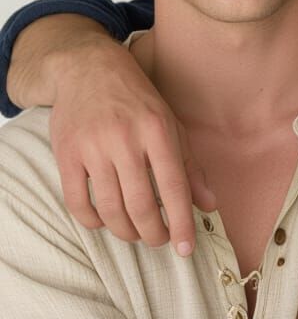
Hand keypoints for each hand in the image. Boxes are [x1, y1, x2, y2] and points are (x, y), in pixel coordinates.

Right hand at [49, 39, 215, 253]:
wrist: (87, 69)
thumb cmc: (136, 101)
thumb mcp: (171, 126)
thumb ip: (190, 167)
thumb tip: (209, 206)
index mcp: (157, 131)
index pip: (174, 188)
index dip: (181, 224)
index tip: (185, 249)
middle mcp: (124, 139)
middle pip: (141, 206)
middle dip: (153, 234)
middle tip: (159, 240)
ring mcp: (92, 147)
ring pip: (110, 209)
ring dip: (126, 232)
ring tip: (136, 234)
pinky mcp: (66, 153)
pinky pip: (77, 202)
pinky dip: (92, 222)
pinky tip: (104, 222)